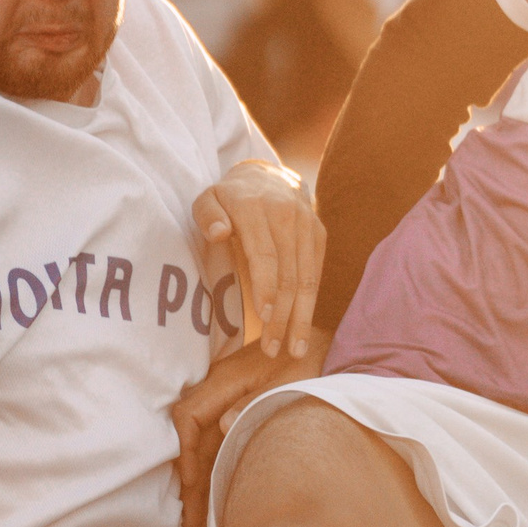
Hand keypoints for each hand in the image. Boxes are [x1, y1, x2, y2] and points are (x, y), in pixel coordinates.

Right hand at [172, 328, 331, 526]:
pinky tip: (218, 495)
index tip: (191, 484)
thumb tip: (224, 426)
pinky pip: (221, 442)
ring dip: (202, 480)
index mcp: (226, 379)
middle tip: (192, 521)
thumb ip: (256, 402)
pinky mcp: (244, 409)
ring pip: (206, 445)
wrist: (335, 346)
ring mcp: (230, 400)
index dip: (185, 452)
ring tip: (199, 521)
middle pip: (193, 438)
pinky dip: (217, 468)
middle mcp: (221, 389)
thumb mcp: (291, 382)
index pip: (189, 417)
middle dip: (191, 480)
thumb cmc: (315, 361)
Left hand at [194, 162, 324, 360]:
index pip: (266, 254)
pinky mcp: (319, 234)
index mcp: (257, 209)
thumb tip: (218, 233)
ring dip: (301, 317)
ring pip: (308, 278)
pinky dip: (310, 303)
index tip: (265, 316)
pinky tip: (302, 328)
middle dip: (283, 315)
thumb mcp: (208, 199)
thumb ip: (207, 215)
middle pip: (289, 273)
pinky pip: (317, 273)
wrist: (268, 176)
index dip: (267, 287)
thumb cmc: (229, 198)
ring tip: (294, 350)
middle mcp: (288, 215)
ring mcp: (308, 225)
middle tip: (271, 349)